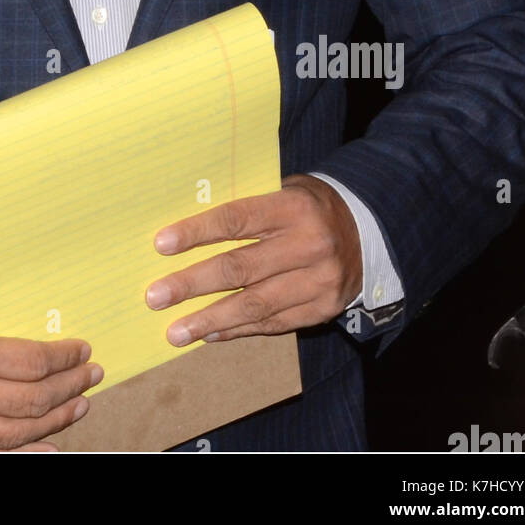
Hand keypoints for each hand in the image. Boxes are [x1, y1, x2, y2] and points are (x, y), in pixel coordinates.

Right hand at [0, 281, 102, 446]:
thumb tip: (44, 314)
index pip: (29, 363)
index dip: (62, 358)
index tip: (83, 348)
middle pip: (30, 400)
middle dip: (69, 387)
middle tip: (92, 374)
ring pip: (18, 431)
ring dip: (56, 418)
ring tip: (81, 402)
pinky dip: (29, 450)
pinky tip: (53, 443)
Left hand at [145, 174, 361, 345]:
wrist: (368, 232)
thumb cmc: (307, 206)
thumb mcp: (284, 190)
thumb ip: (247, 205)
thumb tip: (188, 228)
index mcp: (293, 207)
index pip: (236, 220)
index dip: (196, 233)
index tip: (161, 245)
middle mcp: (309, 245)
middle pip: (240, 268)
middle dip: (192, 284)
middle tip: (156, 296)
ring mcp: (319, 281)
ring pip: (254, 305)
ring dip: (210, 319)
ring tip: (176, 330)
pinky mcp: (323, 309)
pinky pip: (273, 324)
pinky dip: (238, 330)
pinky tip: (210, 334)